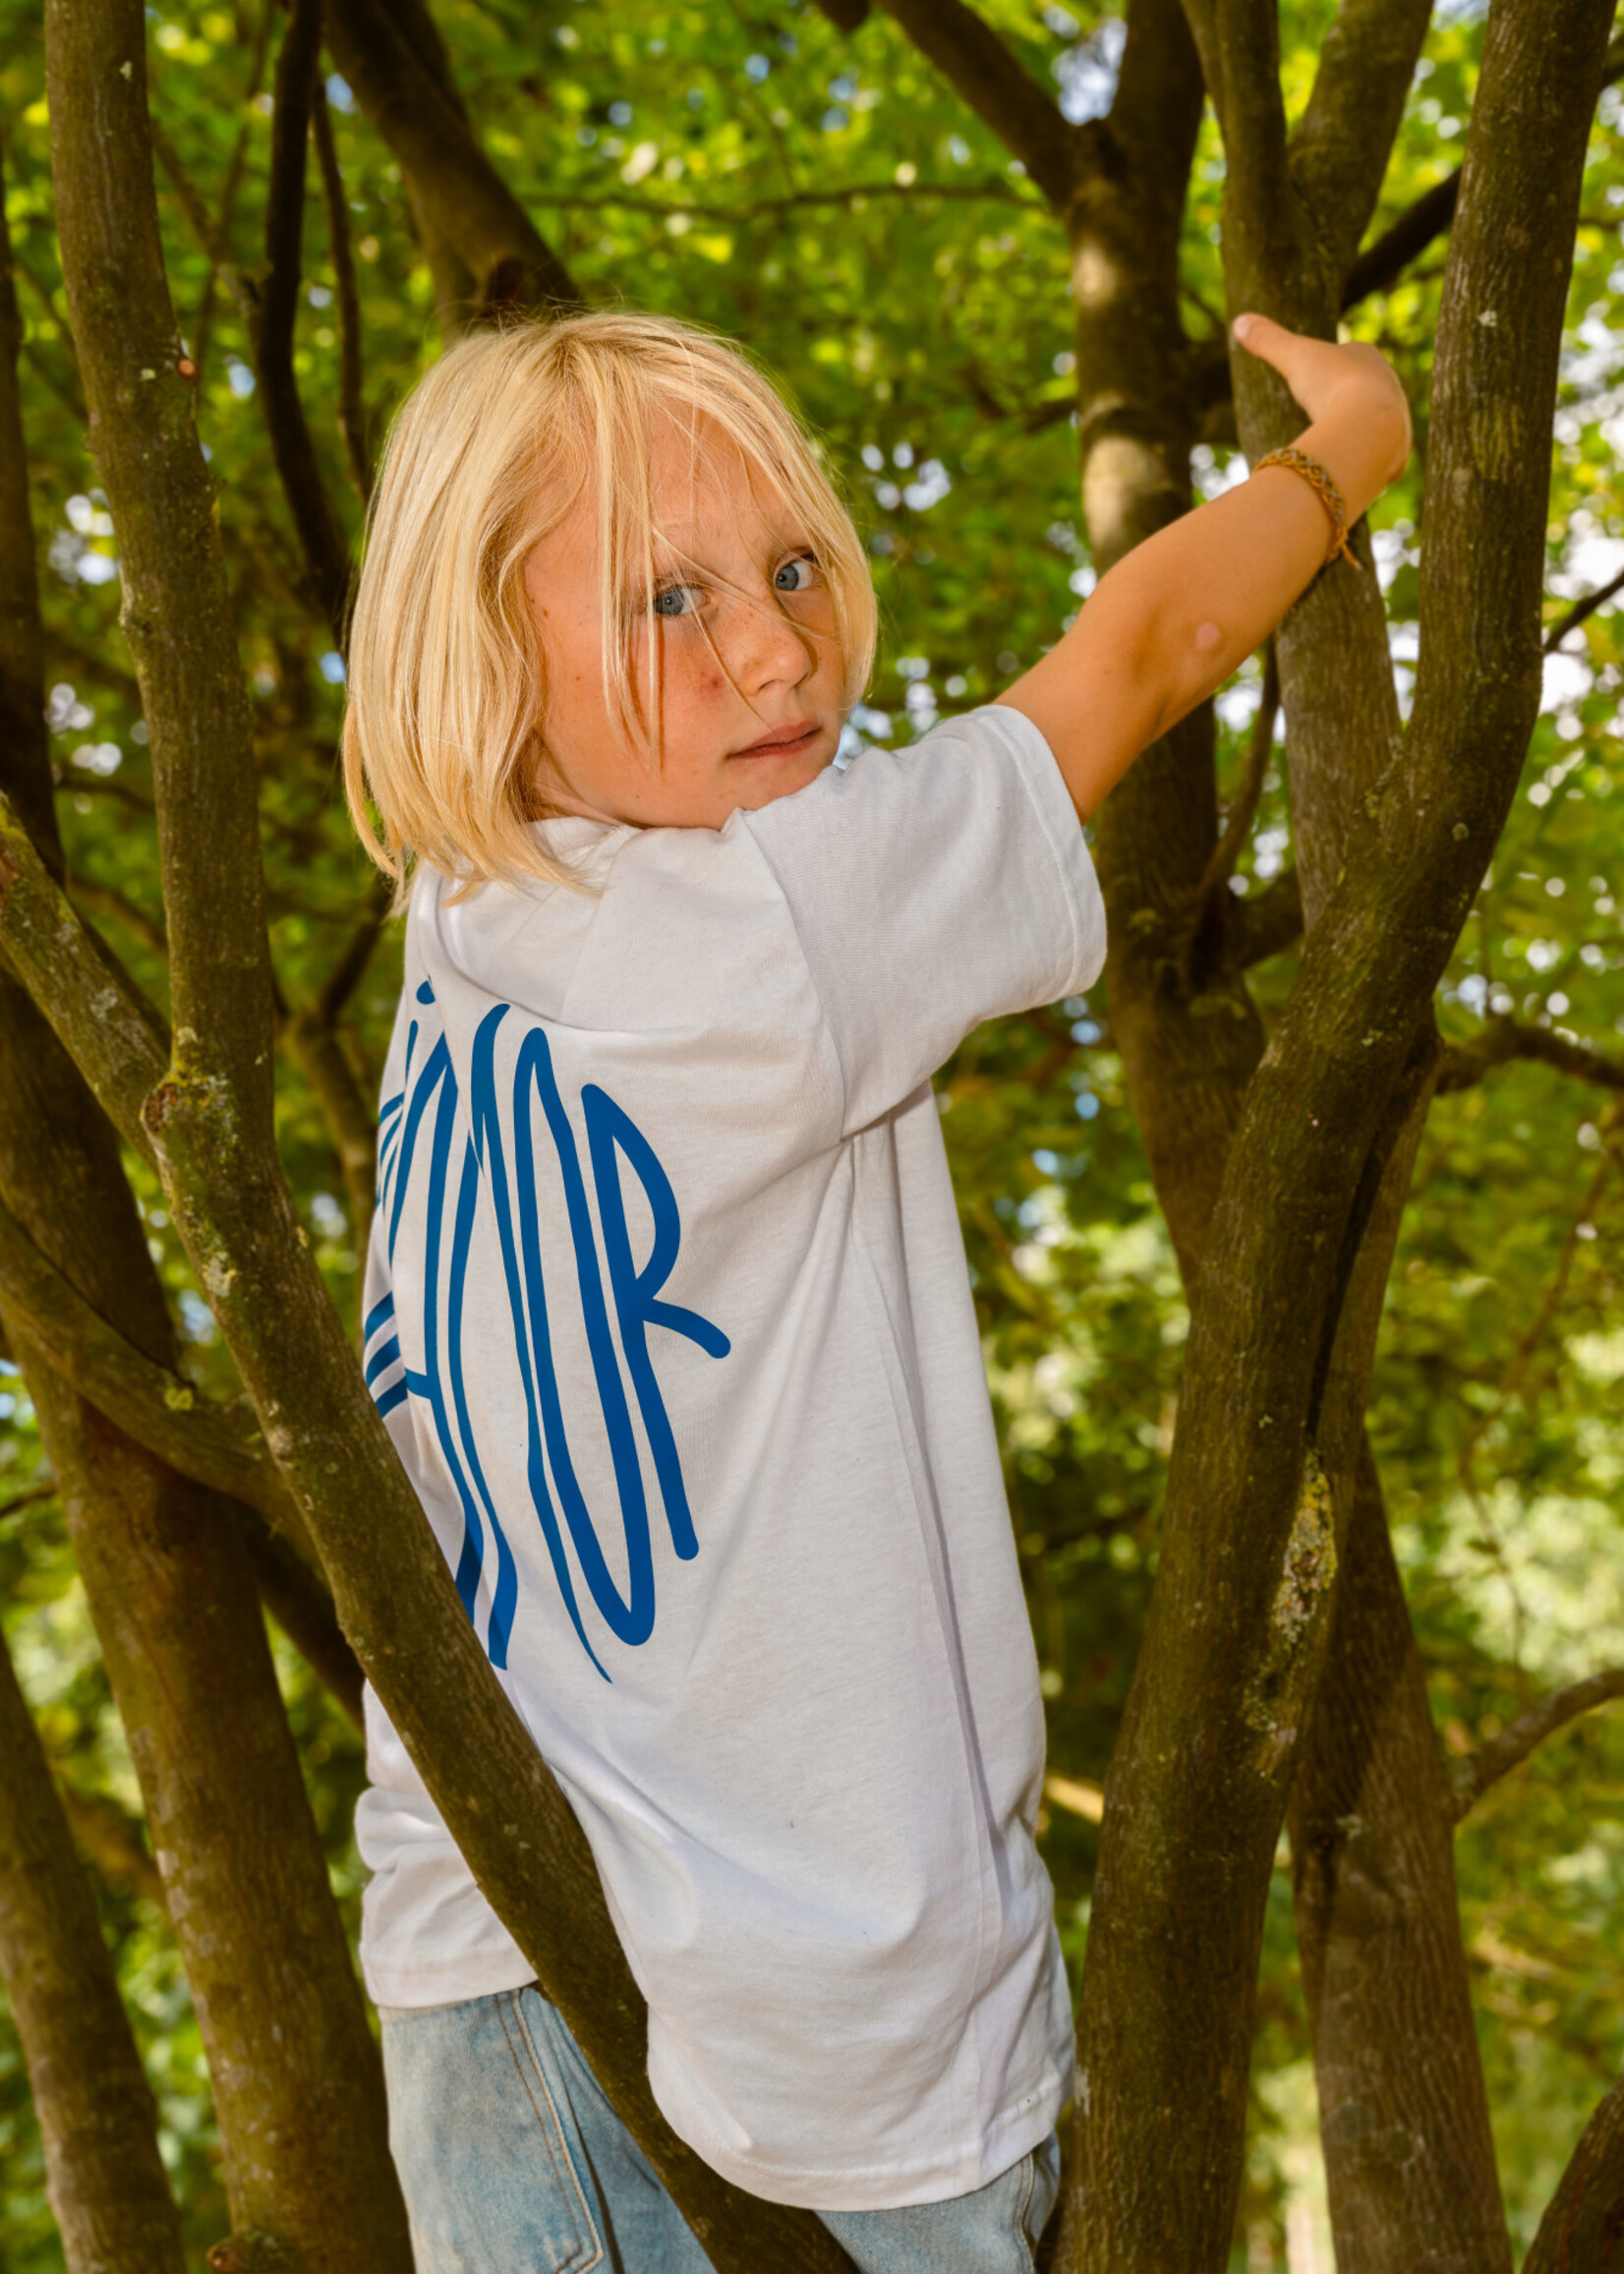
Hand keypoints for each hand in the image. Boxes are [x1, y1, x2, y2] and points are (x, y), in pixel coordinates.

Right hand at [1233, 312, 1411, 486]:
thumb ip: (1269, 340)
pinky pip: (1377, 455)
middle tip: (1324, 411)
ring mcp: (1398, 419)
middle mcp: (1389, 384)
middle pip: (1362, 391)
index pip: (1348, 358)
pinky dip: (1361, 460)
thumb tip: (1239, 321)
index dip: (1329, 368)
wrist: (1368, 427)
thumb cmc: (1331, 385)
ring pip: (1371, 423)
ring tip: (1334, 443)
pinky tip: (1347, 466)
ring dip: (1353, 431)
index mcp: (1368, 357)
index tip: (1317, 377)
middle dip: (1344, 400)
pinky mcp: (1397, 452)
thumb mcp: (1293, 358)